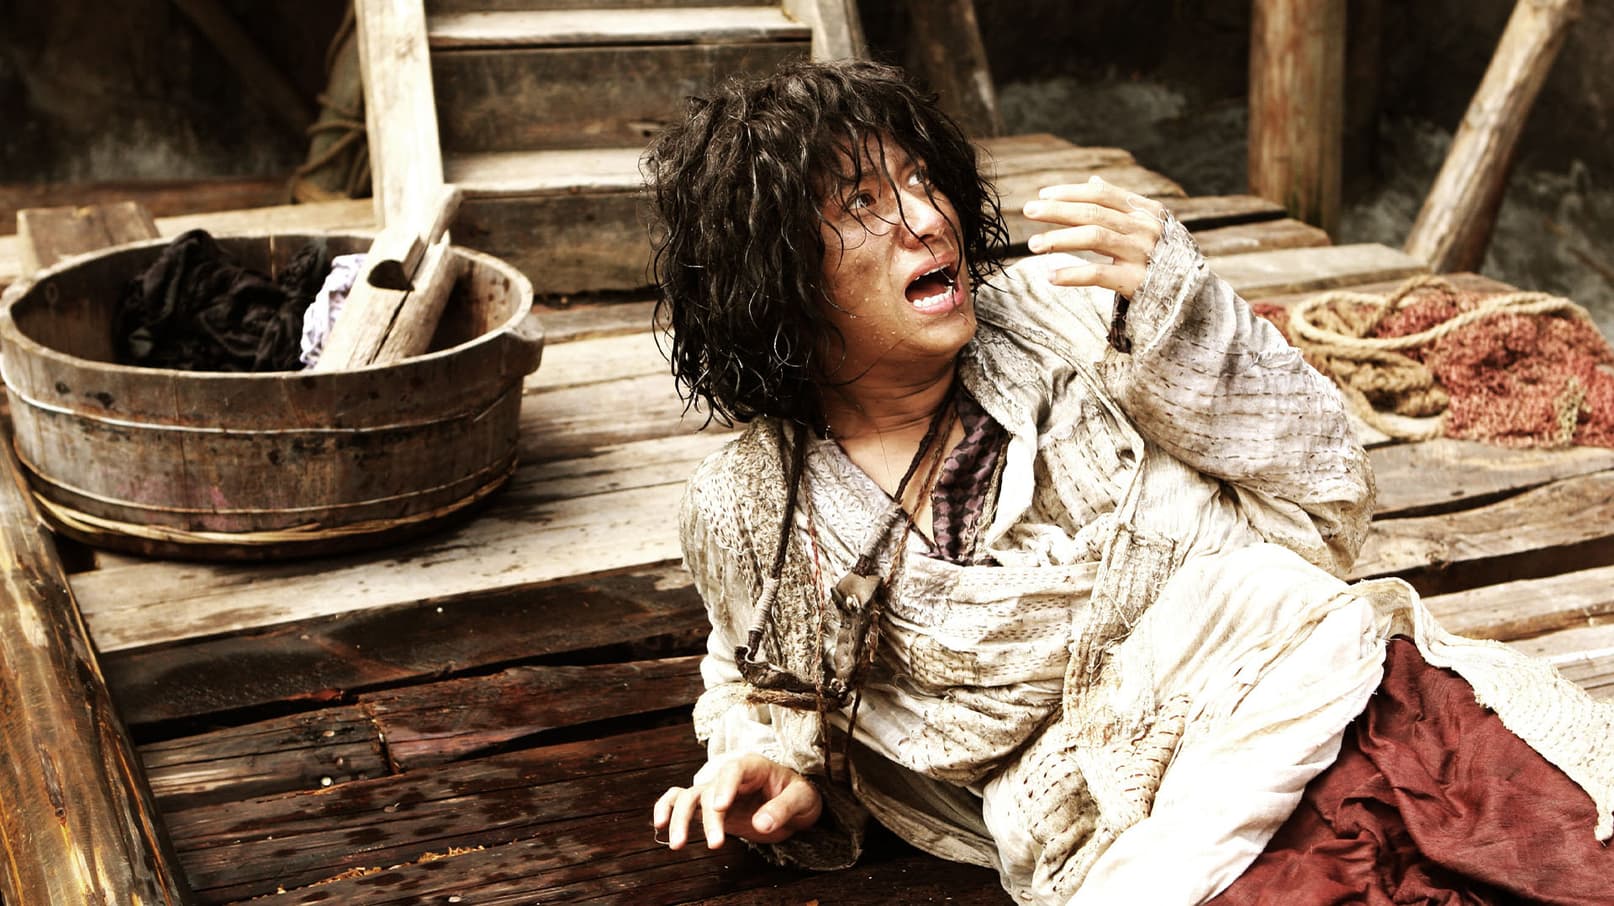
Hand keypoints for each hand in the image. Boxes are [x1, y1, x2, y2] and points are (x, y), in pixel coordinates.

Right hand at [652, 754, 822, 849]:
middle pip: (709, 789)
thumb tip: (761, 824)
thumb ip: (783, 809)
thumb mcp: (802, 800)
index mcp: (753, 766)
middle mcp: (729, 776)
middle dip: (707, 817)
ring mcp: (716, 790)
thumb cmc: (799, 796)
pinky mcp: (708, 806)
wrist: (794, 805)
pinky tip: (660, 825)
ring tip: (677, 845)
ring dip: (680, 818)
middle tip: (714, 844)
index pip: (734, 770)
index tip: (720, 807)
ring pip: (688, 797)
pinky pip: (680, 801)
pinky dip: (666, 808)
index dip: (725, 786)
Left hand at [1022, 175, 1167, 297]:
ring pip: (1094, 237)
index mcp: (1146, 211)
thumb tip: (1093, 182)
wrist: (1192, 295)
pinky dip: (1072, 274)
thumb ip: (1121, 204)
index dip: (1071, 192)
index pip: (1103, 194)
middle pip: (1094, 213)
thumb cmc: (1162, 257)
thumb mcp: (1147, 225)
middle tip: (1028, 210)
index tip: (1043, 194)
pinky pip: (1098, 274)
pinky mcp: (1137, 281)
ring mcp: (1142, 254)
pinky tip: (1051, 276)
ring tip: (1033, 245)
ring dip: (1059, 239)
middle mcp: (1144, 228)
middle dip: (1057, 210)